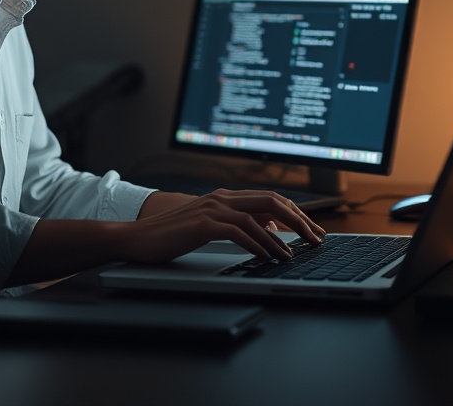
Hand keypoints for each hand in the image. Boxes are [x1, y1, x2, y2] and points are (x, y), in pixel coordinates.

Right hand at [124, 189, 326, 263]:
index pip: (270, 198)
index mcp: (224, 196)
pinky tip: (267, 257)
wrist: (137, 238)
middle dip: (298, 221)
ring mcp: (212, 208)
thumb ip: (235, 222)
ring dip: (280, 239)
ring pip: (258, 217)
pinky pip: (239, 231)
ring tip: (293, 255)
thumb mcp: (208, 225)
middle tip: (315, 239)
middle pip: (271, 202)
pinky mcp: (203, 224)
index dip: (295, 213)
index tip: (312, 230)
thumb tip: (267, 228)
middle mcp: (221, 197)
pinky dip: (257, 244)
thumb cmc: (171, 235)